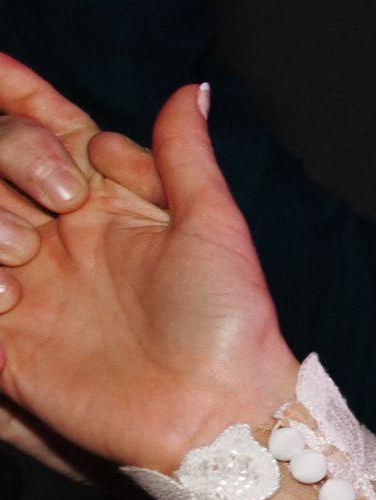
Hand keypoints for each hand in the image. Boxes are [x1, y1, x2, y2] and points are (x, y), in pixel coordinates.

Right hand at [0, 62, 289, 473]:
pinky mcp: (5, 338)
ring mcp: (26, 283)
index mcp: (105, 200)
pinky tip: (7, 296)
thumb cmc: (230, 322)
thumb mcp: (213, 227)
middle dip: (10, 154)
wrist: (214, 413)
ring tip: (25, 254)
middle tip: (61, 200)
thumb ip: (185, 156)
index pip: (43, 130)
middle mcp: (57, 234)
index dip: (14, 95)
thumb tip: (189, 87)